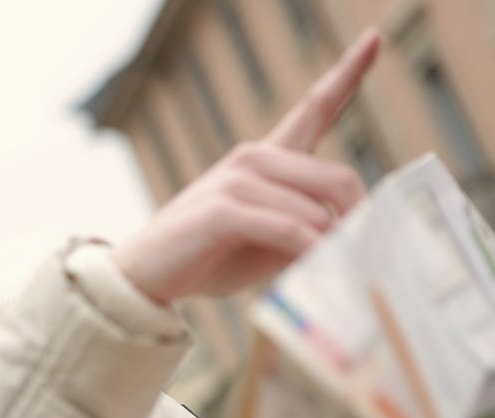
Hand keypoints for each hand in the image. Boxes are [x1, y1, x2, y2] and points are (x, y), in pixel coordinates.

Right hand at [111, 27, 381, 305]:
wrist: (147, 274)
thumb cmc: (211, 256)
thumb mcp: (269, 242)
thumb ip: (309, 229)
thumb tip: (357, 237)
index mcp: (267, 158)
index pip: (314, 108)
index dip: (349, 71)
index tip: (374, 37)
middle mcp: (254, 158)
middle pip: (337, 178)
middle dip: (359, 222)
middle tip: (365, 258)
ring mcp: (237, 179)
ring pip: (316, 211)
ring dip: (332, 249)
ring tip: (335, 276)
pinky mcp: (224, 208)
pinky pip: (292, 231)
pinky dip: (311, 254)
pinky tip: (316, 269)